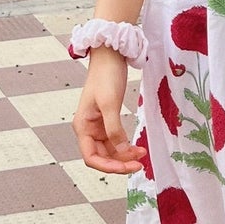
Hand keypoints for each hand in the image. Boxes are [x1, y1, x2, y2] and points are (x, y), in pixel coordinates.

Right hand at [73, 47, 145, 174]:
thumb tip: (121, 150)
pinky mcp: (107, 119)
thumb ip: (114, 129)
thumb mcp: (110, 103)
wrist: (110, 55)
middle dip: (120, 162)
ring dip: (124, 155)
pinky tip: (136, 147)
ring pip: (110, 150)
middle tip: (139, 164)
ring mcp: (97, 125)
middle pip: (102, 156)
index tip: (126, 167)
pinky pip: (115, 140)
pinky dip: (126, 145)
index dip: (108, 167)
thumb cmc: (105, 76)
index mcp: (82, 127)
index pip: (91, 158)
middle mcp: (88, 129)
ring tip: (142, 154)